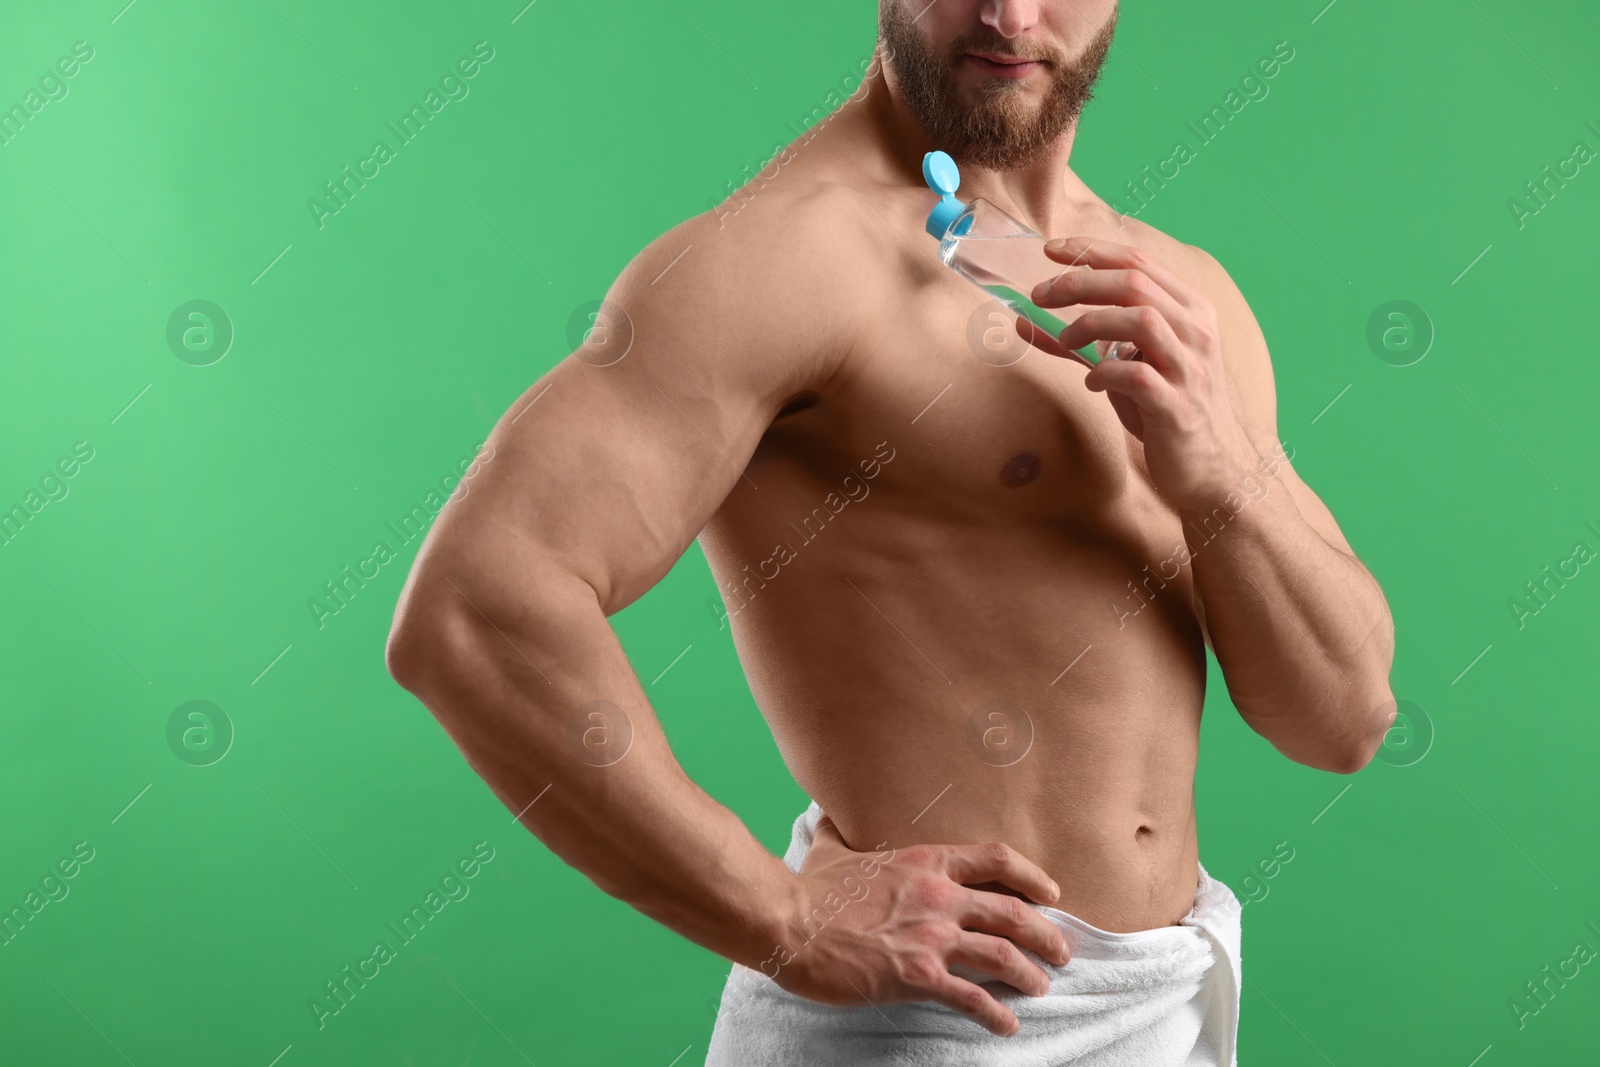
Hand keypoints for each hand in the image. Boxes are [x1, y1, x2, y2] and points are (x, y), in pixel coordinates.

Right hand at [770, 815, 1070, 1036]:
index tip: (1052, 892)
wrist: (787, 921)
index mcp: (925, 861)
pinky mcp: (917, 976)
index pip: (997, 859)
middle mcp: (939, 896)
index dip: (1033, 876)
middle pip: (1013, 912)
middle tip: (1062, 950)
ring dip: (1030, 974)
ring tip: (1041, 987)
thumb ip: (839, 833)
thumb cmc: (809, 888)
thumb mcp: (830, 848)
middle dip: (1047, 934)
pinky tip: (1007, 1026)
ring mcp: (931, 937)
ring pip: (1002, 956)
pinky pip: (971, 998)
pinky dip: (995, 1014)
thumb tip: (827, 814)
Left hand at [1017, 237, 1261, 511]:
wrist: (1213, 469)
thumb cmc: (1165, 410)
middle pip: (1134, 283)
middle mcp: (1197, 332)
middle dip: (1080, 282)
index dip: (1091, 250)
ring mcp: (1190, 369)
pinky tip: (1092, 383)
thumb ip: (1085, 341)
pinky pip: (1137, 377)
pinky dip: (1104, 373)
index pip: (1138, 262)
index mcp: (1191, 310)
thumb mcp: (1127, 365)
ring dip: (1091, 323)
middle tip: (1040, 295)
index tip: (1051, 248)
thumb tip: (1024, 321)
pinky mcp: (1178, 408)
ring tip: (1066, 340)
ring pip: (1141, 320)